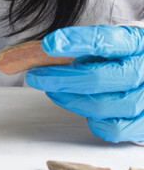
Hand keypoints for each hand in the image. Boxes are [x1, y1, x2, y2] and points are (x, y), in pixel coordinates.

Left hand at [26, 25, 143, 142]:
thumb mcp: (111, 44)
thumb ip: (87, 49)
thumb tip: (50, 58)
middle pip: (96, 78)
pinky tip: (83, 107)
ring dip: (69, 100)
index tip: (49, 44)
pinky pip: (112, 128)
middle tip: (35, 76)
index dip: (75, 42)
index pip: (105, 40)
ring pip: (100, 106)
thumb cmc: (123, 58)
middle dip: (59, 78)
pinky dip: (93, 120)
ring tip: (54, 92)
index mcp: (136, 42)